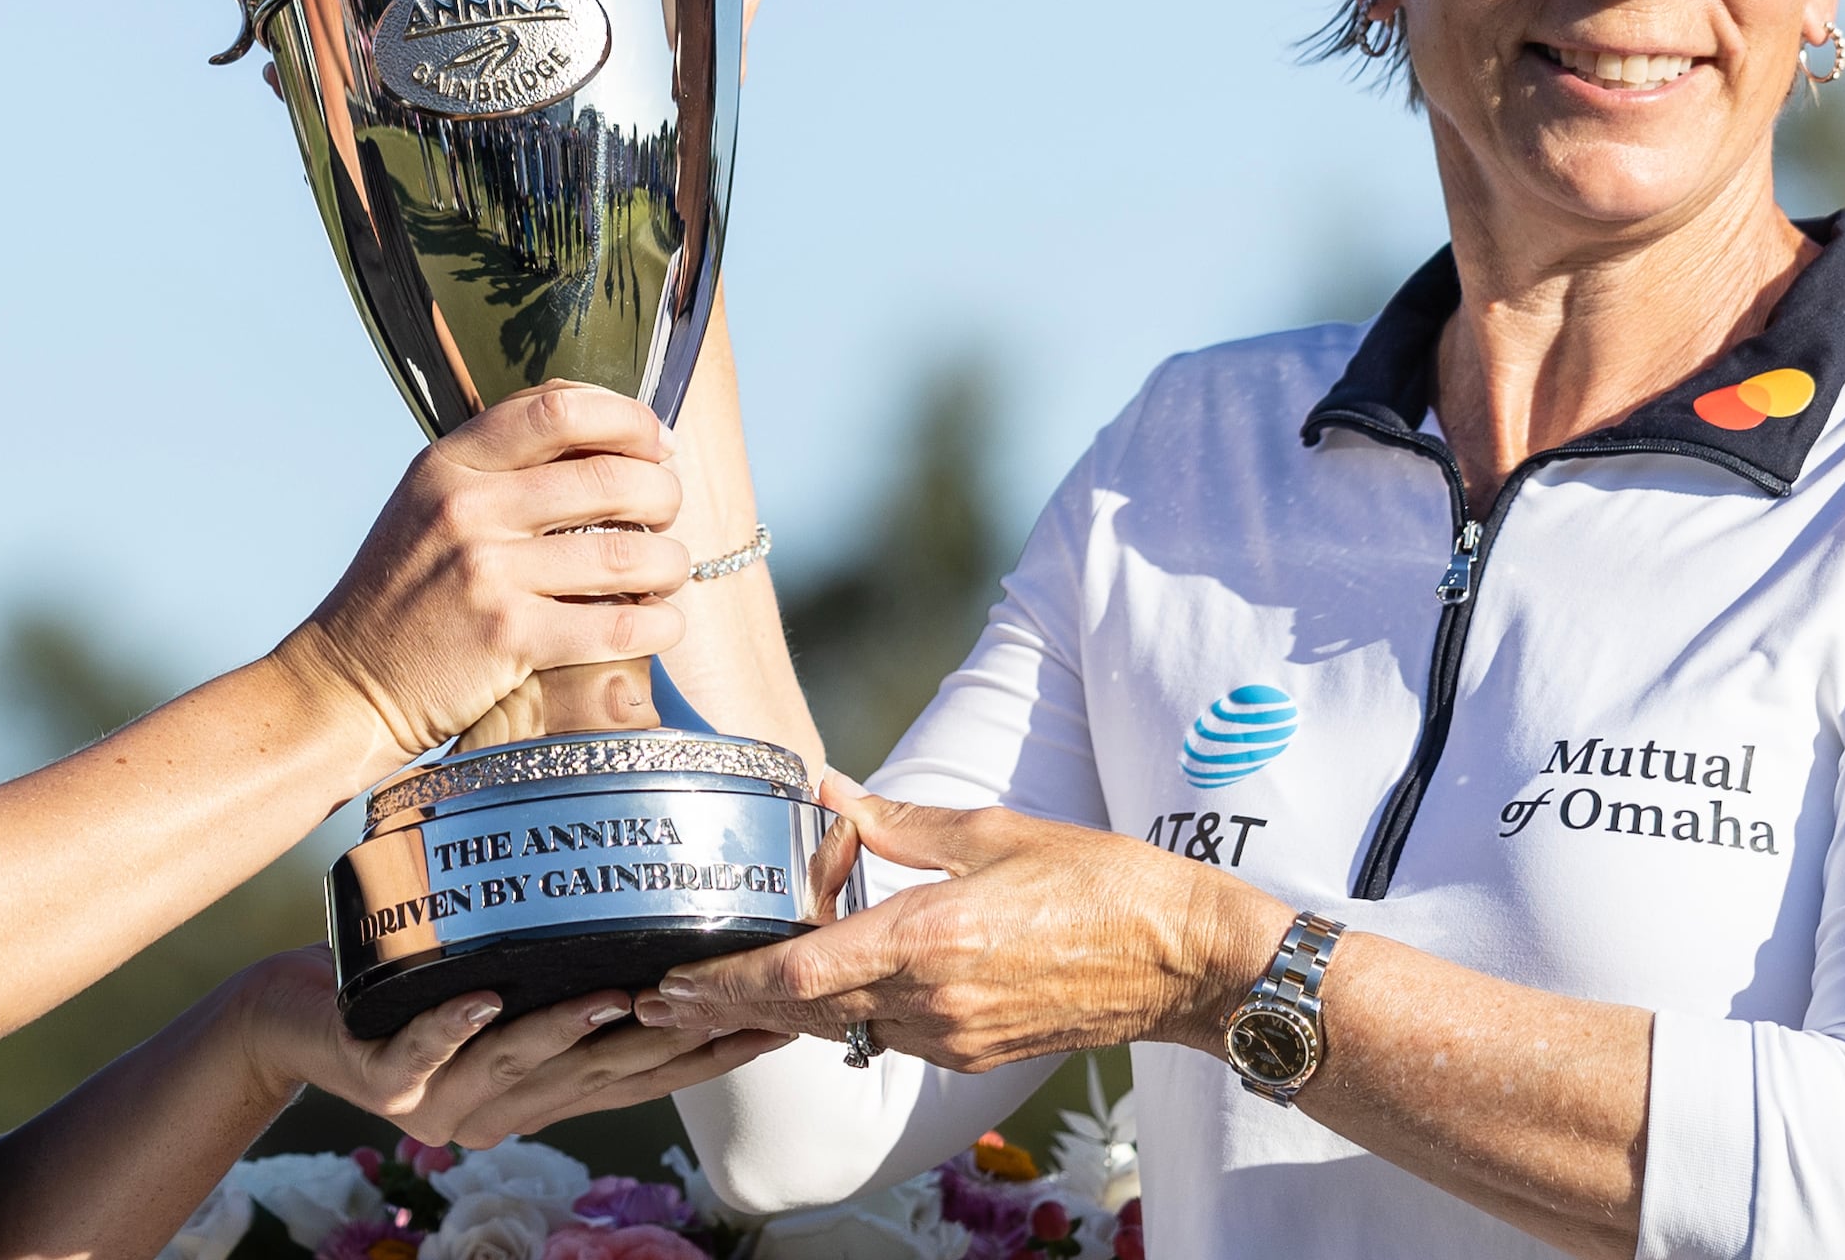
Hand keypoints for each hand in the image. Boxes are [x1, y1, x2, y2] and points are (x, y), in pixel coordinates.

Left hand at [236, 947, 789, 1145]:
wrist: (292, 1018)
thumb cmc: (406, 988)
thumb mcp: (500, 983)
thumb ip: (567, 976)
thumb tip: (651, 922)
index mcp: (537, 1092)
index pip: (639, 1079)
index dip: (706, 1057)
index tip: (772, 1024)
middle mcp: (498, 1108)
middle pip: (597, 1078)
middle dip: (666, 1044)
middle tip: (724, 1006)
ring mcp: (440, 1099)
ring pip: (518, 1066)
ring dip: (570, 1032)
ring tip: (621, 995)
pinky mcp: (380, 1080)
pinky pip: (422, 1050)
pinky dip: (453, 1026)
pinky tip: (482, 999)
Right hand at [282, 383, 689, 760]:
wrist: (348, 682)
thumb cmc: (404, 593)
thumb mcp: (429, 503)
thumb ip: (500, 464)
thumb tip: (607, 434)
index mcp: (450, 464)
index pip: (557, 408)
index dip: (626, 419)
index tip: (656, 443)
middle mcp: (467, 508)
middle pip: (609, 477)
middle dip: (662, 494)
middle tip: (667, 513)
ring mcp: (486, 573)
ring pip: (626, 553)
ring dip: (669, 563)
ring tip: (668, 570)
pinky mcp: (509, 639)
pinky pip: (616, 625)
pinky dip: (657, 624)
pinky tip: (660, 623)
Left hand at [630, 781, 1280, 1071]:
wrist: (1181, 959)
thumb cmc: (1101, 883)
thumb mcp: (994, 831)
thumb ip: (900, 821)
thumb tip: (831, 793)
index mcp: (928, 939)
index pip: (799, 975)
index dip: (726, 986)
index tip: (670, 985)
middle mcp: (931, 1001)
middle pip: (802, 1013)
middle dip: (727, 1008)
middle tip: (662, 1001)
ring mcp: (952, 1036)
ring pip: (839, 1029)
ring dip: (780, 1013)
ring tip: (719, 998)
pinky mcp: (972, 1052)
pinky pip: (884, 1038)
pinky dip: (839, 1018)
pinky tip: (815, 996)